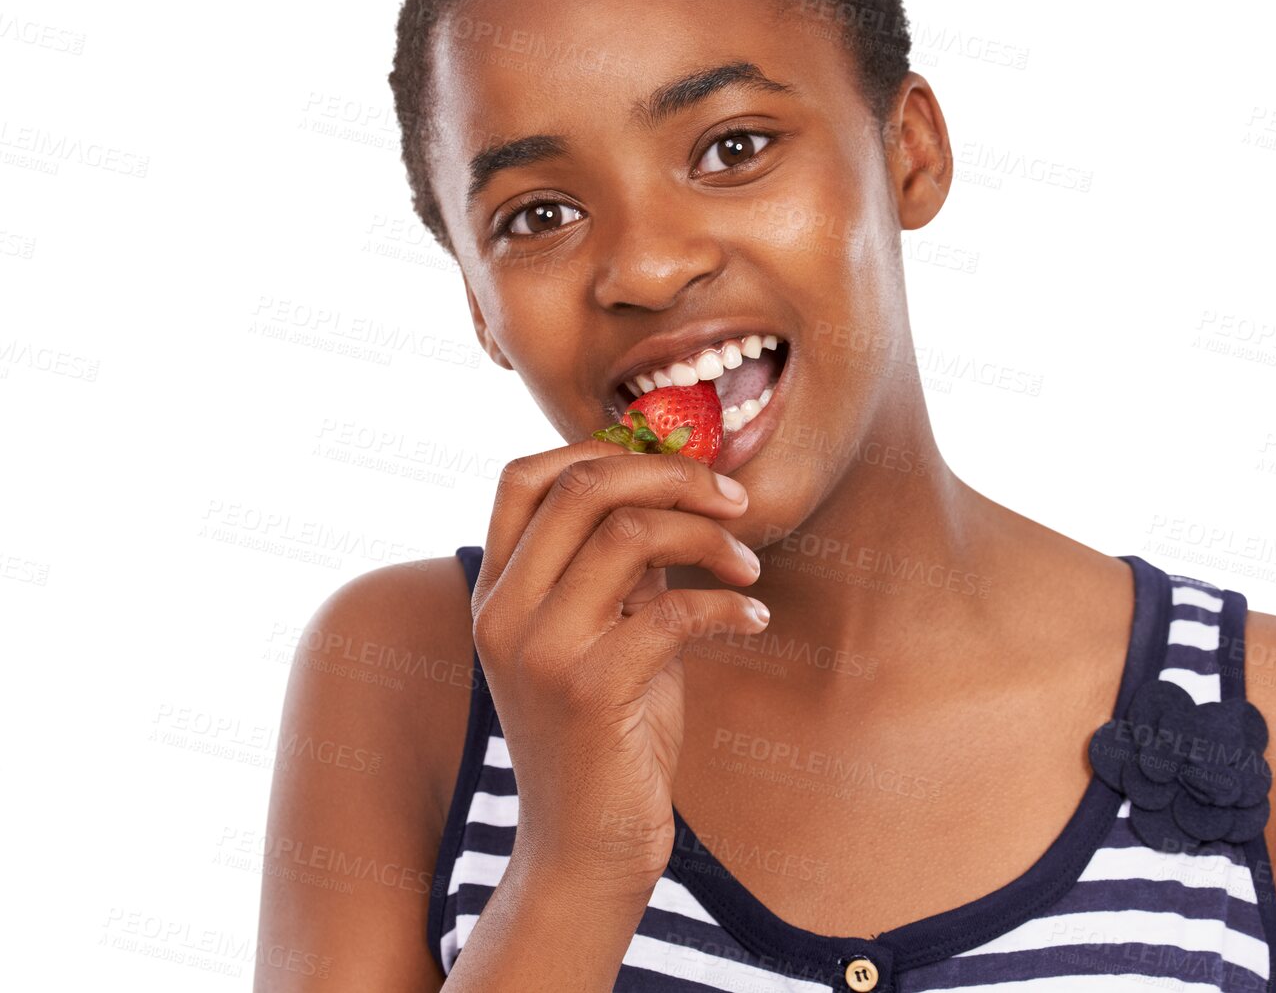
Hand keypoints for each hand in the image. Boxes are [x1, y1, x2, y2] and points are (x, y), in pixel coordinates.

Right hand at [471, 438, 767, 894]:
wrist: (584, 852)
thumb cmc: (604, 733)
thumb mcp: (600, 632)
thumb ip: (616, 564)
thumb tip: (671, 484)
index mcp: (496, 589)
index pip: (525, 475)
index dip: (606, 448)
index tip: (678, 464)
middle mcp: (503, 611)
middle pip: (583, 486)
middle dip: (673, 475)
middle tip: (733, 499)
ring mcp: (539, 651)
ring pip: (628, 533)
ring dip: (708, 537)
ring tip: (748, 568)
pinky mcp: (589, 693)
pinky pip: (672, 610)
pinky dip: (729, 606)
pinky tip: (755, 622)